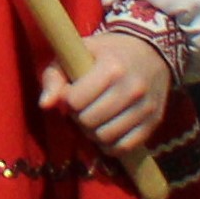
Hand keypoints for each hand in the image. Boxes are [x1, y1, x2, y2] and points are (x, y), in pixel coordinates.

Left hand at [43, 27, 169, 156]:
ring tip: (93, 119)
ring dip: (92, 132)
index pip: (76, 100)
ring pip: (106, 136)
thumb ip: (54, 77)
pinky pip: (125, 147)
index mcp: (112, 68)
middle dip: (78, 117)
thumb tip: (45, 105)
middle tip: (82, 107)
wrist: (149, 51)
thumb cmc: (105, 53)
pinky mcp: (154, 122)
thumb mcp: (75, 53)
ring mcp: (146, 107)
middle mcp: (132, 88)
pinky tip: (105, 132)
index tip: (71, 93)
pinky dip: (109, 146)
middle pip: (89, 121)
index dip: (67, 100)